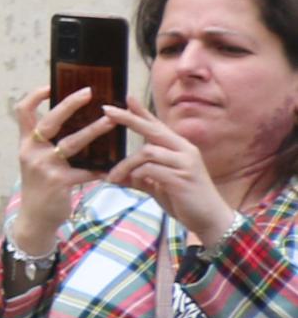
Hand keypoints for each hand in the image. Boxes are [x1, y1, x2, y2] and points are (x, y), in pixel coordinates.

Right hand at [8, 85, 120, 257]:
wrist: (35, 218)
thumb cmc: (41, 186)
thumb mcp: (36, 161)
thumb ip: (47, 143)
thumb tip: (74, 121)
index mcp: (26, 142)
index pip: (23, 112)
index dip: (35, 96)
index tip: (51, 85)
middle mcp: (31, 151)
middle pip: (49, 121)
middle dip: (70, 104)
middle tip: (90, 92)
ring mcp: (44, 166)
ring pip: (72, 143)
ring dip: (94, 131)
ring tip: (112, 121)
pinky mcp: (59, 182)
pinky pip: (86, 170)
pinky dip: (102, 169)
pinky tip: (115, 169)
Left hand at [104, 105, 239, 248]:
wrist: (210, 219)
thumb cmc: (185, 200)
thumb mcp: (159, 185)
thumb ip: (140, 177)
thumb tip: (114, 176)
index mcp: (180, 149)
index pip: (158, 125)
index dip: (142, 112)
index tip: (127, 97)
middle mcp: (185, 151)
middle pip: (153, 129)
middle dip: (129, 119)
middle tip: (107, 111)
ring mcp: (185, 163)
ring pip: (147, 152)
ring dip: (125, 165)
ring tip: (113, 178)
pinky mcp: (182, 178)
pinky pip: (151, 170)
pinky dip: (136, 175)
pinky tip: (130, 184)